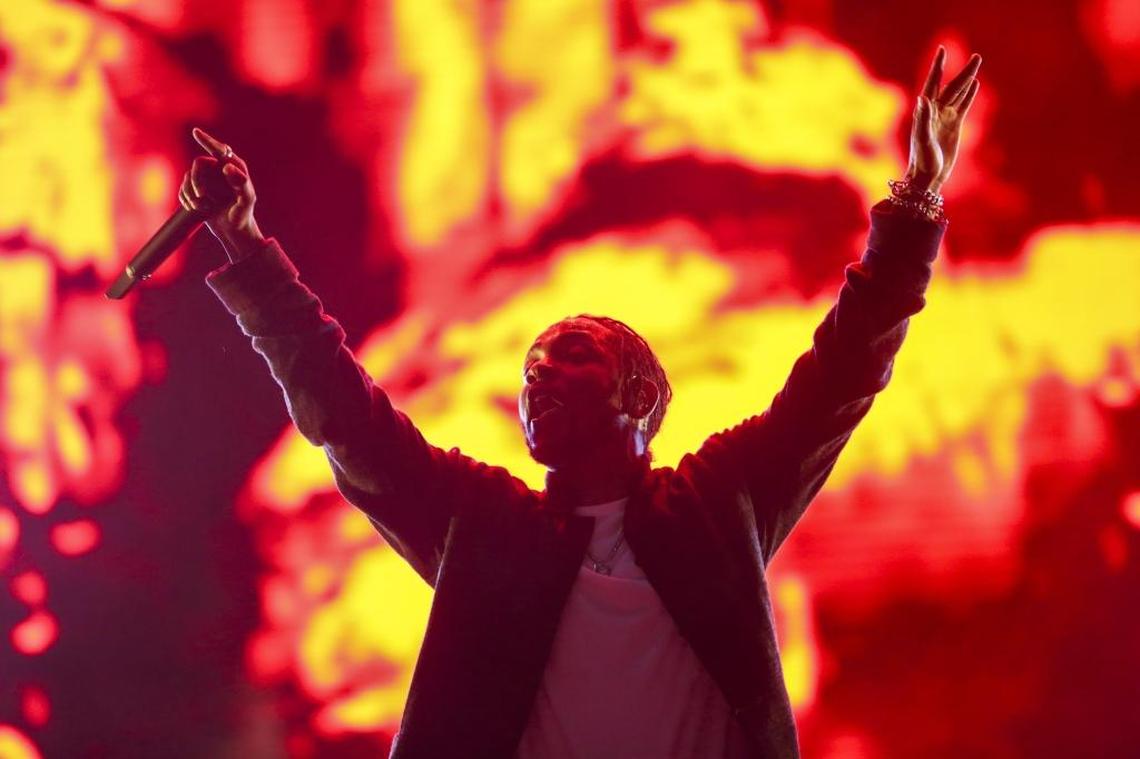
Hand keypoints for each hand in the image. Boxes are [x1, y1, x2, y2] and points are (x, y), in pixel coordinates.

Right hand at [179, 128, 263, 260]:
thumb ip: (241, 183)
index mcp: (234, 167)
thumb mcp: (246, 201)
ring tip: (202, 207)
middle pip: (198, 164)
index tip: (196, 132)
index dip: (207, 141)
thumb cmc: (242, 215)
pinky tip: (197, 209)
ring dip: (192, 194)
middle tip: (201, 196)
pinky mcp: (197, 189)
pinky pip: (183, 188)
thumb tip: (227, 166)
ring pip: (188, 177)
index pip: (219, 150)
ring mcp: (207, 179)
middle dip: (196, 181)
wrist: (233, 231)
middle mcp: (219, 170)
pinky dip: (187, 199)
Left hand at [906, 47, 981, 193]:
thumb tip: (923, 98)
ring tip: (977, 64)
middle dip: (963, 72)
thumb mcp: (922, 140)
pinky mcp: (953, 127)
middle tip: (978, 57)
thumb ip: (923, 119)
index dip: (938, 68)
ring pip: (958, 94)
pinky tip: (974, 85)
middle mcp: (935, 112)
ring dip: (967, 79)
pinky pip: (962, 106)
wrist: (927, 177)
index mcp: (926, 112)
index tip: (941, 51)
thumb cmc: (922, 161)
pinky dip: (968, 95)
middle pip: (952, 87)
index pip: (932, 84)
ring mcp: (945, 118)